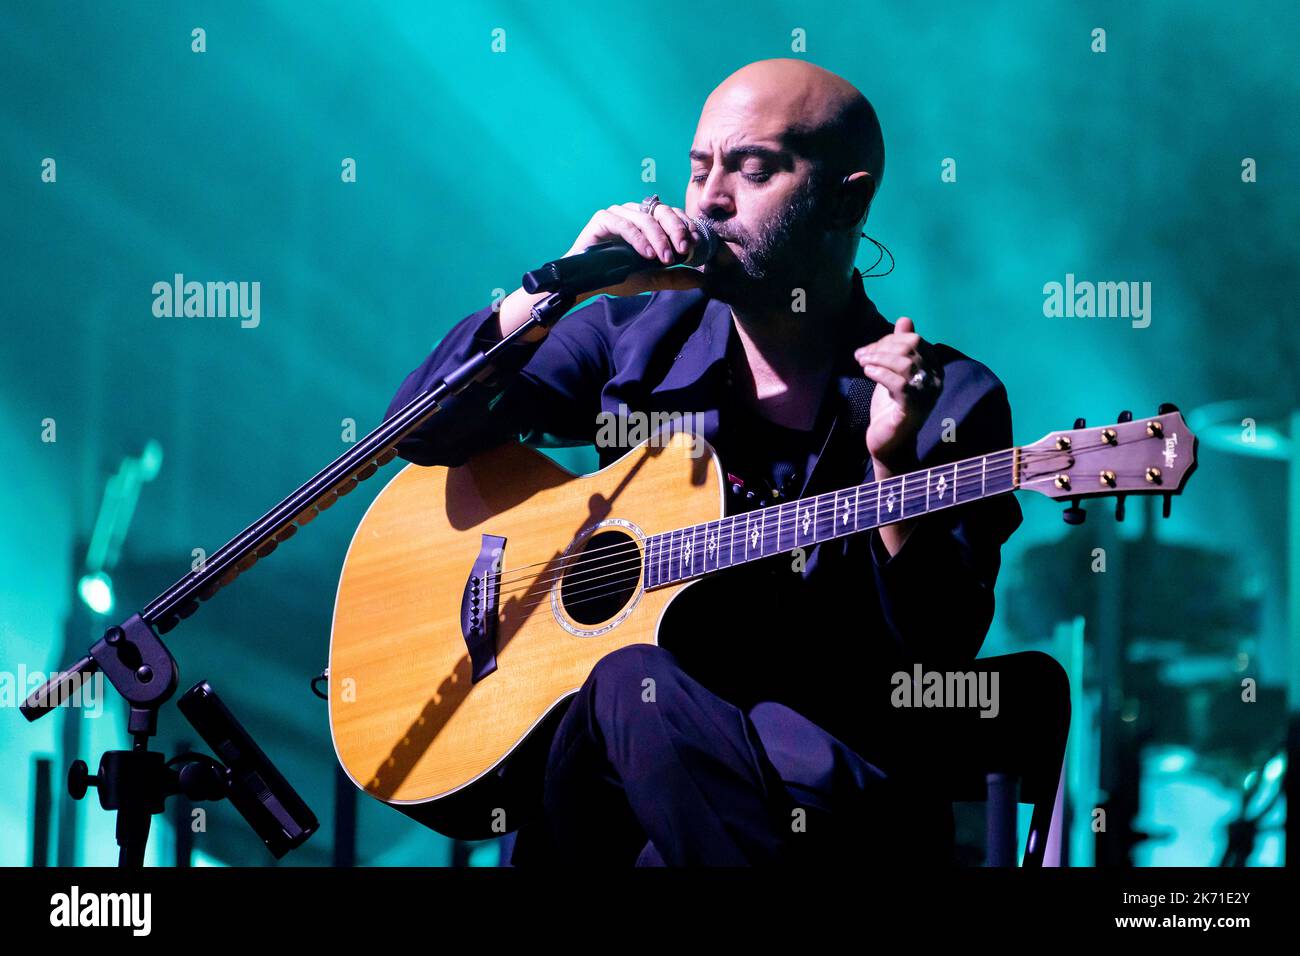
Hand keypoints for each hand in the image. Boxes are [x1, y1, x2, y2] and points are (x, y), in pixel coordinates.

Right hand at [496, 200, 706, 340]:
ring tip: (665, 258)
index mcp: (649, 222)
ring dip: (659, 237)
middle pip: (662, 211)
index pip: (672, 215)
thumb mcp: (651, 279)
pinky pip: (624, 224)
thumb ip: (674, 277)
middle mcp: (635, 213)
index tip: (694, 246)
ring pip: (645, 217)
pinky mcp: (603, 219)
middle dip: (677, 229)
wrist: (587, 284)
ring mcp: (618, 214)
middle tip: (685, 250)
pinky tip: (647, 254)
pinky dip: (638, 238)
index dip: (686, 227)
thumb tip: (701, 278)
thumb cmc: (617, 276)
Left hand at [853, 316, 941, 476]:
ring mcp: (927, 394)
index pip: (915, 340)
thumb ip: (899, 348)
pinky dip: (880, 373)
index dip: (889, 340)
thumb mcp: (893, 372)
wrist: (888, 441)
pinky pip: (899, 383)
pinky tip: (867, 371)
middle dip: (882, 347)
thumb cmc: (891, 406)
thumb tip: (905, 319)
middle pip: (911, 347)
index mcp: (934, 368)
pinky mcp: (913, 408)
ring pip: (905, 363)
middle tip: (861, 355)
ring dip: (878, 358)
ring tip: (862, 362)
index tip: (869, 349)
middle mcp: (935, 380)